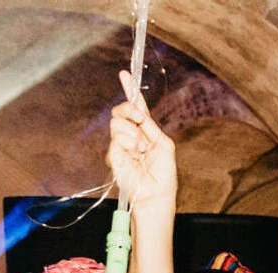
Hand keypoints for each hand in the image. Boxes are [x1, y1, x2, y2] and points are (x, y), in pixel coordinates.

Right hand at [108, 71, 176, 209]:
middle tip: (139, 121)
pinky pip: (116, 138)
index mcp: (145, 130)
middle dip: (130, 111)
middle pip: (122, 110)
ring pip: (117, 123)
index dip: (130, 90)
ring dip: (133, 134)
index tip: (125, 74)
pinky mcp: (113, 154)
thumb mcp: (164, 144)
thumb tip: (138, 113)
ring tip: (141, 150)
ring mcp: (120, 144)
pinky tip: (134, 155)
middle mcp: (131, 134)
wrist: (156, 193)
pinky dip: (128, 144)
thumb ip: (150, 126)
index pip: (136, 107)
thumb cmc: (164, 173)